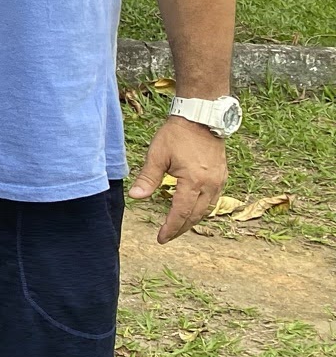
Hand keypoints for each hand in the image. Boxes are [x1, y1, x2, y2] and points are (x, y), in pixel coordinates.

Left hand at [129, 113, 228, 243]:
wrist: (201, 117)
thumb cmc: (177, 134)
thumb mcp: (157, 155)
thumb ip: (147, 178)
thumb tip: (135, 197)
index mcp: (193, 182)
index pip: (181, 212)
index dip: (171, 228)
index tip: (161, 239)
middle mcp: (210, 185)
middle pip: (195, 215)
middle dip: (181, 228)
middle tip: (167, 237)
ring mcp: (219, 181)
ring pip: (206, 209)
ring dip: (192, 220)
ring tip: (178, 227)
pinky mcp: (222, 176)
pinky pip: (213, 200)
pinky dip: (202, 209)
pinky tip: (192, 211)